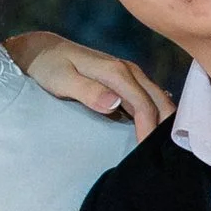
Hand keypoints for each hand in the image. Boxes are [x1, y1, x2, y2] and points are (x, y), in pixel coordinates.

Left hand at [4, 31, 173, 143]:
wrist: (44, 51)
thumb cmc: (49, 67)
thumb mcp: (62, 80)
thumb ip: (88, 92)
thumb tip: (115, 103)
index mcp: (118, 72)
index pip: (145, 106)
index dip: (149, 131)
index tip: (145, 156)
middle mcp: (131, 72)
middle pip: (161, 103)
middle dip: (166, 129)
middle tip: (163, 158)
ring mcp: (131, 76)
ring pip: (160, 101)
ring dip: (164, 124)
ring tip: (162, 152)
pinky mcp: (128, 83)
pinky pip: (150, 101)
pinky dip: (157, 117)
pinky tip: (154, 136)